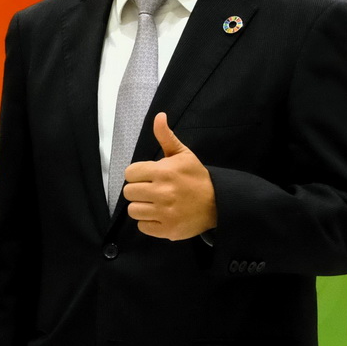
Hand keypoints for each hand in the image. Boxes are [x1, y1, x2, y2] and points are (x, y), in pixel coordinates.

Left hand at [122, 112, 216, 239]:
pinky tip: (159, 215)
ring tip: (154, 203)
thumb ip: (166, 136)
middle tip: (151, 190)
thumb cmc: (196, 177)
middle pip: (129, 192)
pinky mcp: (167, 229)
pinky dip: (148, 222)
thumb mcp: (183, 154)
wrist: (218, 202)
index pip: (130, 173)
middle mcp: (162, 192)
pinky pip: (142, 227)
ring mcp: (165, 212)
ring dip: (141, 207)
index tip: (148, 176)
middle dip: (138, 190)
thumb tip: (159, 116)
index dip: (137, 174)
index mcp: (163, 171)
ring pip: (133, 210)